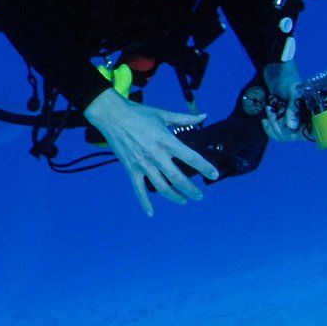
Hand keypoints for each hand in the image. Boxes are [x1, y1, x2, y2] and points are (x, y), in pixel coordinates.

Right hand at [82, 89, 219, 216]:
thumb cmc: (138, 113)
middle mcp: (156, 156)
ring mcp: (143, 164)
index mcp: (167, 141)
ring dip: (175, 196)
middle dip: (191, 190)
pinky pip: (139, 189)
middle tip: (199, 196)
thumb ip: (185, 118)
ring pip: (162, 187)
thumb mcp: (163, 114)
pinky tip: (151, 212)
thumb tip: (204, 116)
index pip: (191, 158)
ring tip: (184, 200)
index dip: (205, 167)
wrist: (112, 115)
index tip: (214, 175)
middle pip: (178, 178)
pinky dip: (144, 202)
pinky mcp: (131, 169)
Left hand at [261, 61, 304, 141]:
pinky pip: (276, 133)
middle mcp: (304, 121)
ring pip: (282, 136)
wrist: (276, 76)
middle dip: (278, 126)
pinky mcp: (282, 123)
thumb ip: (294, 108)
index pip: (311, 133)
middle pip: (292, 136)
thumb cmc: (289, 81)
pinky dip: (268, 128)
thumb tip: (291, 127)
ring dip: (272, 125)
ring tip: (269, 110)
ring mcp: (293, 123)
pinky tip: (264, 120)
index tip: (288, 127)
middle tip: (273, 112)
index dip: (299, 133)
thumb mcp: (293, 91)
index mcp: (312, 115)